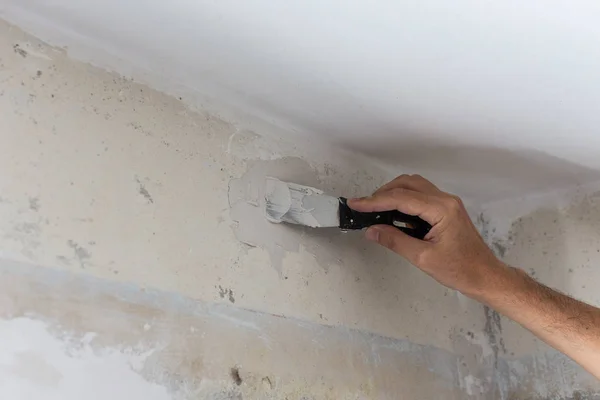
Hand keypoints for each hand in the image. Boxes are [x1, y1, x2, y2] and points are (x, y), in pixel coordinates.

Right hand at [348, 175, 502, 295]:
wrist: (485, 276)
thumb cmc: (459, 270)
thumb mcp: (423, 258)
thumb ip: (395, 241)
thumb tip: (371, 230)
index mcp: (441, 209)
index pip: (401, 198)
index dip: (375, 201)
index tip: (355, 204)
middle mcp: (445, 200)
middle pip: (407, 184)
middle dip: (383, 193)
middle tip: (364, 207)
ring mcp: (447, 203)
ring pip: (414, 186)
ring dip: (393, 193)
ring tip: (375, 209)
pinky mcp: (447, 209)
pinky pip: (421, 196)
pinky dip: (404, 199)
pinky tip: (393, 214)